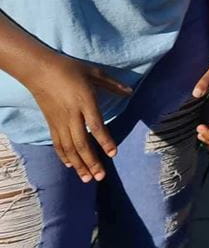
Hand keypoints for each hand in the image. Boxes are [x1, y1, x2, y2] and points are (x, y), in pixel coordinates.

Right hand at [25, 53, 132, 182]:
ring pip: (69, 148)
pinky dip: (64, 156)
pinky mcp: (51, 123)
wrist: (40, 70)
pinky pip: (58, 143)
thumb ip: (113, 84)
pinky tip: (71, 166)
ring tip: (88, 179)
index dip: (105, 141)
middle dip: (91, 162)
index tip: (113, 153)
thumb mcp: (95, 72)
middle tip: (101, 177)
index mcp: (85, 101)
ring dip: (79, 164)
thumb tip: (130, 91)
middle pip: (81, 143)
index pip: (96, 125)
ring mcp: (59, 121)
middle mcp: (72, 115)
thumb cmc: (70, 69)